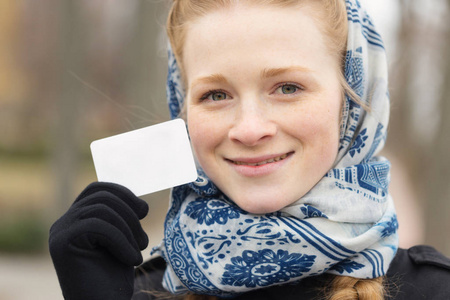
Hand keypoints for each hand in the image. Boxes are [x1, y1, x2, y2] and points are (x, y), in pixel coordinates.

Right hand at [49, 182, 148, 299]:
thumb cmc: (114, 277)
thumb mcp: (122, 240)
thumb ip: (122, 219)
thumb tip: (140, 203)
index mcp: (76, 219)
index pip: (97, 189)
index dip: (122, 193)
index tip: (144, 211)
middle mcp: (63, 223)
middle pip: (101, 196)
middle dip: (129, 214)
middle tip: (143, 241)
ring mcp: (59, 232)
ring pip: (101, 209)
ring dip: (128, 229)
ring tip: (138, 252)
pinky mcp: (61, 243)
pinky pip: (97, 224)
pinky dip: (122, 240)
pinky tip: (132, 260)